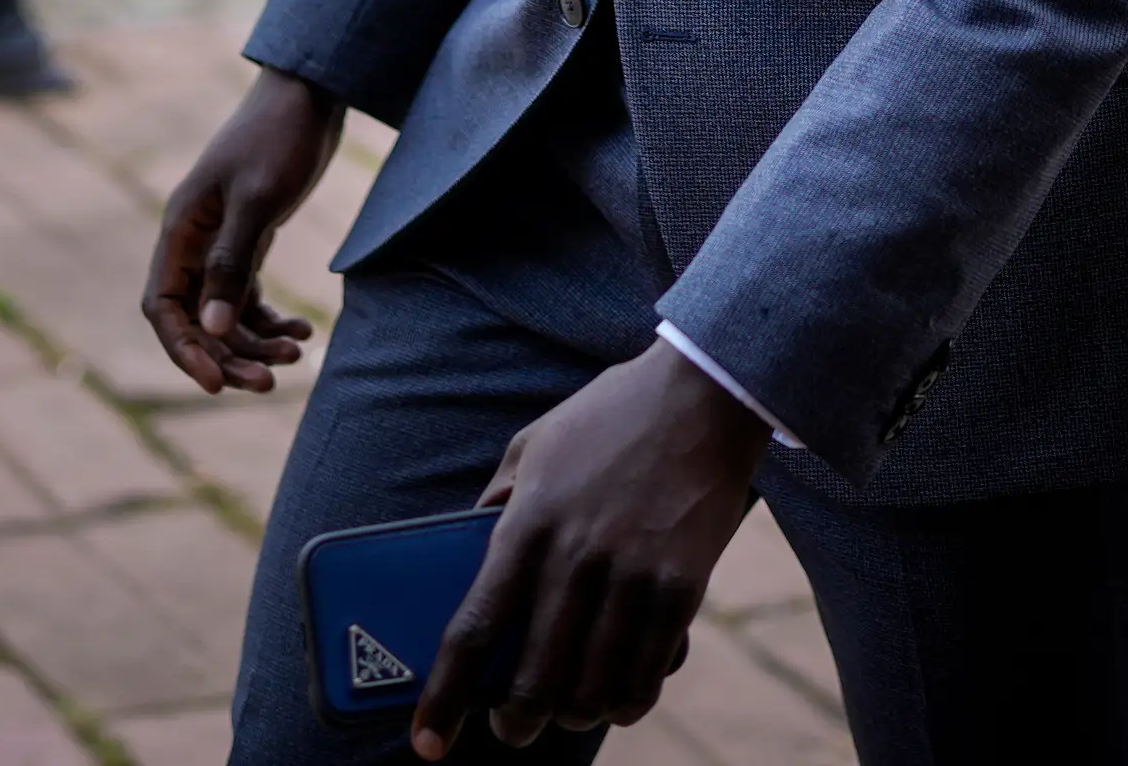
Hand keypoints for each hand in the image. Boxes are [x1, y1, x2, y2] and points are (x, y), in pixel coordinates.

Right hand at [141, 68, 341, 395]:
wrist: (310, 94)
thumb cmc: (278, 139)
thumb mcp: (257, 200)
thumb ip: (232, 262)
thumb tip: (212, 330)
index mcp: (181, 231)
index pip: (163, 307)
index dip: (183, 350)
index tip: (217, 383)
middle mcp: (194, 242)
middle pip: (197, 320)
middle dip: (228, 356)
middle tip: (270, 382)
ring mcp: (221, 243)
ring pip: (225, 314)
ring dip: (255, 342)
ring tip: (298, 353)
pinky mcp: (250, 240)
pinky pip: (249, 297)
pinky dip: (272, 319)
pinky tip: (304, 330)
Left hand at [410, 340, 768, 756]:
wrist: (701, 395)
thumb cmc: (609, 415)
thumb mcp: (535, 443)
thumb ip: (500, 496)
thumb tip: (469, 539)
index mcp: (527, 523)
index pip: (473, 628)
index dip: (444, 695)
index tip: (427, 742)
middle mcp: (574, 558)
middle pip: (533, 679)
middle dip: (515, 722)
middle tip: (512, 727)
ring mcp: (631, 576)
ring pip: (591, 687)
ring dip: (573, 715)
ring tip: (567, 710)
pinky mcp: (681, 587)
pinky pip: (646, 673)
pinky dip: (627, 701)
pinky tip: (618, 699)